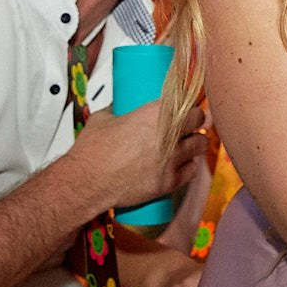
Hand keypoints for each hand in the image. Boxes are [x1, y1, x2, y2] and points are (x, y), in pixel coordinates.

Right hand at [69, 102, 205, 214]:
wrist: (86, 182)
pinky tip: (184, 164)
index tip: (188, 107)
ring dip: (195, 143)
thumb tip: (117, 106)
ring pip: (199, 146)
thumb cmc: (92, 152)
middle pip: (199, 121)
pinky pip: (192, 171)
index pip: (188, 103)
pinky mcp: (169, 182)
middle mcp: (167, 135)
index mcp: (154, 114)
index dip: (190, 106)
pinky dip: (189, 166)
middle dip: (197, 122)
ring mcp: (171, 160)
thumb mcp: (102, 119)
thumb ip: (116, 110)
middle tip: (191, 124)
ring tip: (189, 143)